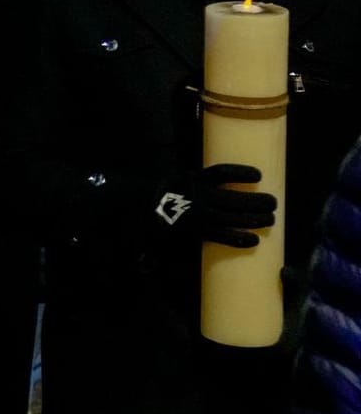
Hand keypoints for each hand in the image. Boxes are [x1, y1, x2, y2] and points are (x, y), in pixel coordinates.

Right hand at [157, 162, 276, 247]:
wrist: (141, 211)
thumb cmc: (167, 196)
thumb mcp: (181, 180)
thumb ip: (203, 180)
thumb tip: (231, 181)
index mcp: (195, 180)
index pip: (222, 173)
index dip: (242, 174)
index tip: (259, 175)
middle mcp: (198, 196)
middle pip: (236, 199)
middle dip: (259, 202)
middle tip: (272, 203)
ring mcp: (198, 215)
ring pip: (234, 218)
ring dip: (256, 219)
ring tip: (270, 219)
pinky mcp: (197, 232)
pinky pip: (223, 236)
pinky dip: (241, 239)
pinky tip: (255, 240)